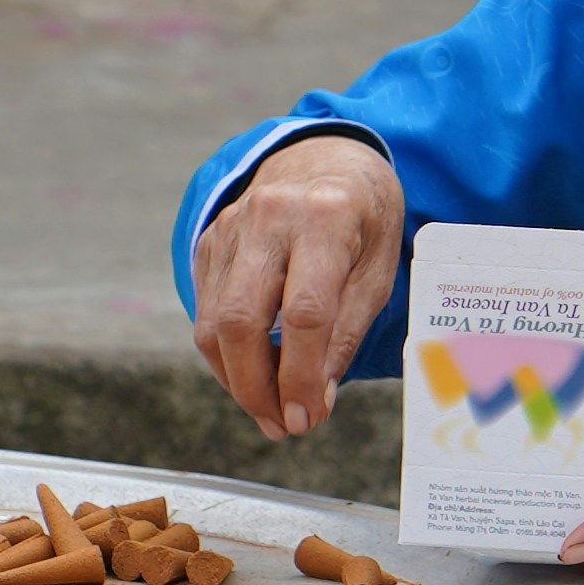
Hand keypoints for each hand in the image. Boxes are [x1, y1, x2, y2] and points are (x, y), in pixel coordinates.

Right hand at [188, 137, 404, 439]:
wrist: (328, 158)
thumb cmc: (364, 219)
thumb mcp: (378, 270)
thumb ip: (344, 334)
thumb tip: (313, 400)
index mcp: (326, 217)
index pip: (303, 314)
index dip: (299, 376)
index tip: (304, 419)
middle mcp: (270, 215)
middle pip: (241, 320)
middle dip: (255, 388)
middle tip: (280, 427)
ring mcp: (231, 226)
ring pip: (213, 322)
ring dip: (236, 380)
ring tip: (268, 411)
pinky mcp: (210, 241)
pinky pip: (205, 311)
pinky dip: (225, 354)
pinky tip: (253, 374)